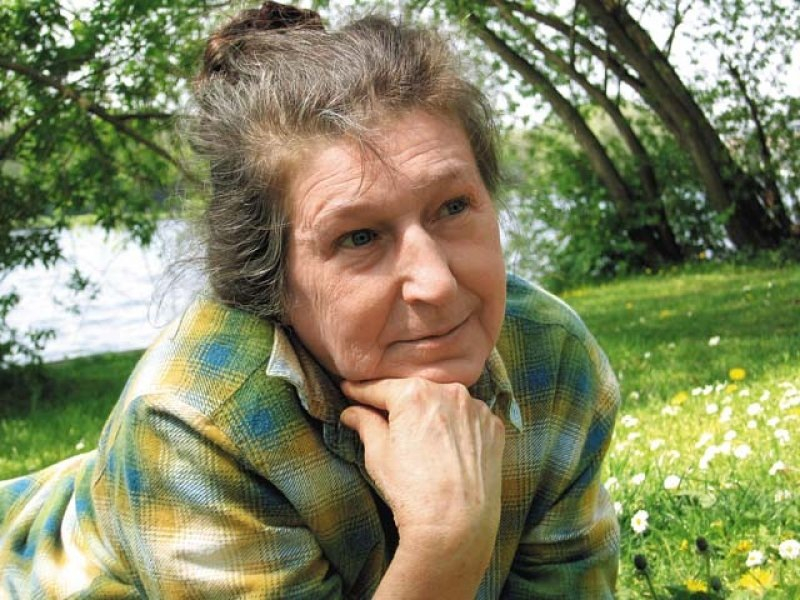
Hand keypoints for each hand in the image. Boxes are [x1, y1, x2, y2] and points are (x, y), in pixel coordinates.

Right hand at [340, 378, 504, 570]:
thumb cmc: (411, 490)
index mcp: (414, 394)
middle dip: (400, 403)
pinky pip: (469, 418)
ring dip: (432, 412)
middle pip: (416, 392)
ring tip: (422, 436)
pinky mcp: (494, 427)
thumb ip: (365, 424)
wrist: (456, 524)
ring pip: (445, 403)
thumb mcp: (378, 454)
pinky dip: (458, 426)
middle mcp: (449, 392)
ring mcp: (475, 409)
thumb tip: (352, 412)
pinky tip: (449, 446)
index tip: (349, 390)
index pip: (381, 388)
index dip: (361, 391)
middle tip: (385, 416)